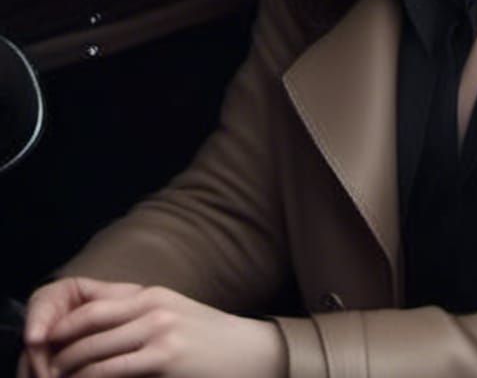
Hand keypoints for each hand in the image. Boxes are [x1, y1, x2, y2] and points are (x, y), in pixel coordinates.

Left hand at [20, 277, 285, 377]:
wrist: (250, 352)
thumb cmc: (209, 341)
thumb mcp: (172, 316)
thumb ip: (136, 316)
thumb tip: (94, 331)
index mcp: (151, 293)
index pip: (91, 299)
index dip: (60, 320)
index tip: (43, 342)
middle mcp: (152, 305)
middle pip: (85, 321)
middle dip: (54, 347)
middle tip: (39, 367)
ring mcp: (158, 330)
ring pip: (90, 349)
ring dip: (63, 369)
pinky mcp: (163, 357)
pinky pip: (107, 371)